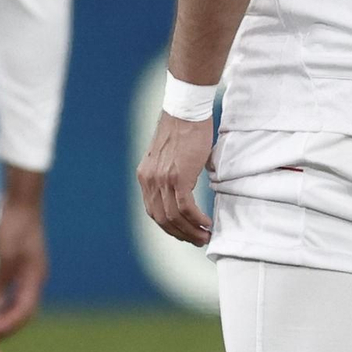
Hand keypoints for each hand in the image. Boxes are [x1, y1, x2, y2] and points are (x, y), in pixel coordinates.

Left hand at [0, 169, 48, 337]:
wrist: (22, 202)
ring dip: (4, 315)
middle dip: (6, 325)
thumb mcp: (6, 254)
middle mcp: (35, 278)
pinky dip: (2, 302)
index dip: (8, 325)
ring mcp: (30, 272)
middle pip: (24, 311)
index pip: (25, 312)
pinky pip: (14, 292)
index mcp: (35, 278)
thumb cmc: (15, 225)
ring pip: (19, 302)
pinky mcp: (22, 266)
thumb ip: (1, 282)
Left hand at [136, 112, 214, 246]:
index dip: (168, 226)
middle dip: (180, 234)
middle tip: (196, 240)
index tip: (183, 233)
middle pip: (162, 219)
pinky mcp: (178, 177)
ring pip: (174, 217)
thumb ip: (170, 175)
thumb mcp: (169, 157)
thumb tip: (184, 190)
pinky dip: (196, 219)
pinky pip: (185, 207)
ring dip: (190, 230)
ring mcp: (162, 180)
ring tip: (204, 236)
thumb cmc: (183, 130)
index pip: (153, 211)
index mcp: (145, 177)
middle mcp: (150, 181)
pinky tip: (206, 223)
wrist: (186, 111)